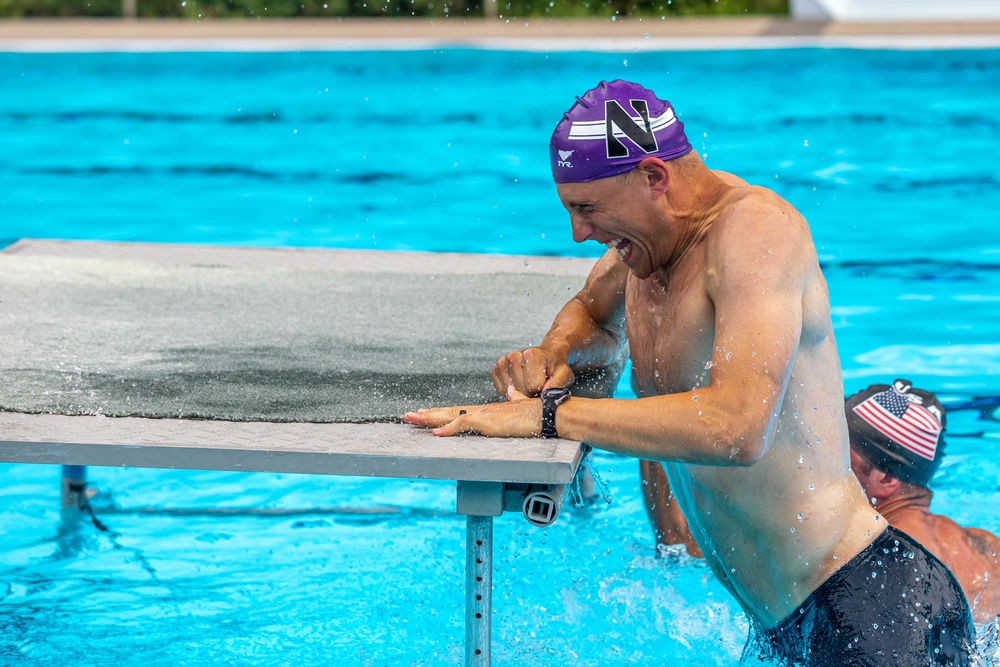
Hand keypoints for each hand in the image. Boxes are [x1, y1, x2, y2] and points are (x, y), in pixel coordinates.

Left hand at [404, 386, 541, 437]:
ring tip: (412, 418)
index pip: (458, 411)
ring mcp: (483, 415)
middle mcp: (481, 411)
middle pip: (448, 412)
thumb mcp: (521, 405)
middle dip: (427, 414)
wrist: (546, 412)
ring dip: (430, 419)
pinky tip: (436, 433)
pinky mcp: (488, 422)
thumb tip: (512, 391)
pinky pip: (463, 424)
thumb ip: (515, 399)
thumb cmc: (536, 412)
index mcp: (487, 411)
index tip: (426, 411)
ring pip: (450, 416)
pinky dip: (448, 429)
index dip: (441, 412)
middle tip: (408, 415)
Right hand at [491, 347, 574, 397]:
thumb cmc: (555, 367)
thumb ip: (557, 384)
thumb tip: (544, 394)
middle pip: (521, 390)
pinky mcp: (496, 369)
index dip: (542, 391)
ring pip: (509, 392)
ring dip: (520, 393)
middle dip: (531, 394)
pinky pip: (501, 391)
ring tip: (529, 383)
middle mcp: (514, 355)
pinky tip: (520, 384)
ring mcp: (503, 362)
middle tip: (538, 385)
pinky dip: (511, 392)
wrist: (545, 357)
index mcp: (532, 354)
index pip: (533, 387)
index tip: (546, 385)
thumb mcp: (564, 374)